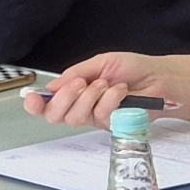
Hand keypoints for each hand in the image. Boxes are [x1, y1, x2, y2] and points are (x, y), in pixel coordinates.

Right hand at [24, 50, 185, 128]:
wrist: (158, 77)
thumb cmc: (132, 68)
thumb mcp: (100, 63)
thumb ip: (75, 73)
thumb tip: (52, 86)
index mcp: (74, 92)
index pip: (47, 104)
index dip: (35, 105)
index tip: (31, 99)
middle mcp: (81, 108)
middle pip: (55, 116)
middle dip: (64, 98)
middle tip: (80, 84)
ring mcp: (96, 119)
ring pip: (76, 118)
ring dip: (90, 97)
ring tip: (106, 84)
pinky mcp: (112, 126)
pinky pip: (100, 117)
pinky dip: (109, 100)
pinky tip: (121, 91)